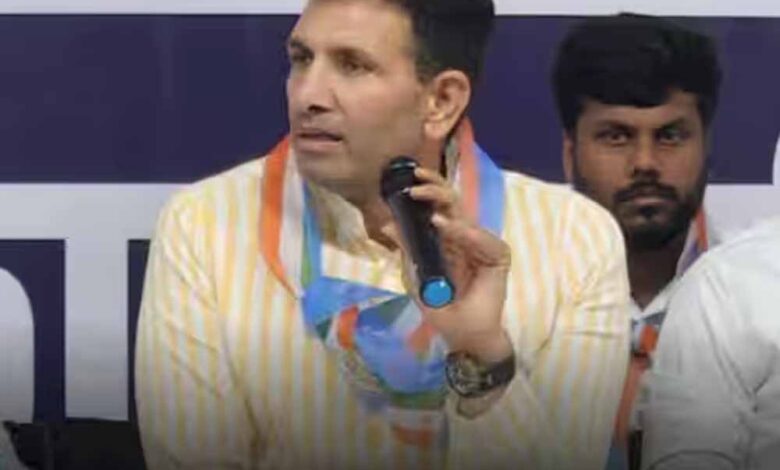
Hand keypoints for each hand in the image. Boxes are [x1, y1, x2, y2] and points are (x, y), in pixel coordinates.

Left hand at [381, 167, 512, 362]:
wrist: (463, 334)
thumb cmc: (442, 307)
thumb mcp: (416, 275)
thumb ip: (406, 249)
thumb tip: (387, 223)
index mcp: (446, 238)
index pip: (438, 205)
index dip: (427, 188)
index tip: (409, 177)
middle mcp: (464, 236)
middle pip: (452, 201)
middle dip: (434, 189)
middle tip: (416, 182)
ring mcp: (482, 244)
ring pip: (466, 215)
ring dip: (446, 209)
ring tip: (429, 213)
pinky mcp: (498, 256)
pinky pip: (482, 239)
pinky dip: (464, 233)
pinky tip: (448, 228)